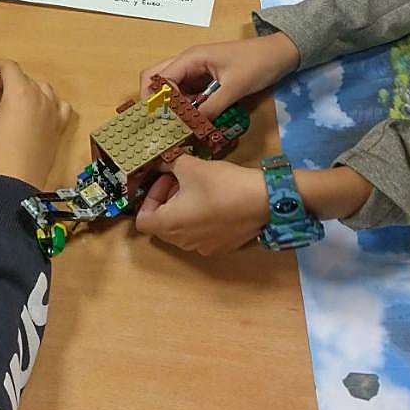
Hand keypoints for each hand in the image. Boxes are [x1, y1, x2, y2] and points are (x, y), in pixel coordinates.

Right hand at [0, 60, 72, 188]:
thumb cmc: (1, 146)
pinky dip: (52, 102)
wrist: (19, 173)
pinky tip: (43, 108)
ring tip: (18, 97)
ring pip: (43, 88)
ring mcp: (52, 110)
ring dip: (30, 88)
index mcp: (20, 90)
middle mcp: (39, 96)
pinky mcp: (59, 125)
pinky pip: (61, 106)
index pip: (10, 67)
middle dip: (10, 80)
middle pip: (25, 78)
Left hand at [135, 159, 375, 255]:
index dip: (149, 198)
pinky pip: (202, 233)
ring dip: (183, 209)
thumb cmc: (223, 184)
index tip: (165, 181)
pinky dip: (201, 218)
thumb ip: (170, 163)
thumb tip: (163, 161)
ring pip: (183, 229)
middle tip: (180, 180)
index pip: (142, 220)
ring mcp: (204, 247)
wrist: (266, 200)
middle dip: (166, 200)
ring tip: (199, 188)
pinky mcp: (223, 246)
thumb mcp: (191, 166)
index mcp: (170, 225)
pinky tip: (216, 200)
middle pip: (162, 225)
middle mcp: (184, 242)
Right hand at [138, 33, 299, 117]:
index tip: (161, 122)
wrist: (280, 54)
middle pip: (156, 79)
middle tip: (158, 124)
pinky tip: (189, 121)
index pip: (160, 78)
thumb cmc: (257, 63)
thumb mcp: (235, 87)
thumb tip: (192, 126)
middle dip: (153, 101)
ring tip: (173, 127)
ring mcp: (194, 71)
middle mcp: (187, 63)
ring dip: (169, 106)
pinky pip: (185, 94)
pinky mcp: (203, 80)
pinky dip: (183, 107)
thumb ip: (212, 106)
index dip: (156, 100)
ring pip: (170, 88)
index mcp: (191, 58)